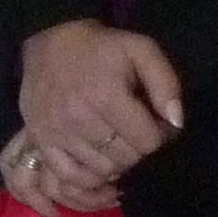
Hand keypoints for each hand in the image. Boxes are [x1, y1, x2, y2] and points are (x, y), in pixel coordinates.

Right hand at [12, 20, 183, 210]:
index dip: (161, 136)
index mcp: (106, 97)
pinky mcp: (41, 139)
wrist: (50, 38)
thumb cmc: (101, 47)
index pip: (148, 142)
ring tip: (118, 145)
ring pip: (102, 170)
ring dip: (117, 163)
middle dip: (139, 150)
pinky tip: (99, 166)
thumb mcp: (142, 50)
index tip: (156, 123)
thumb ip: (166, 84)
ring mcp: (56, 132)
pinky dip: (89, 178)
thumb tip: (176, 123)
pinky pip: (68, 175)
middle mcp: (79, 119)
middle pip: (126, 159)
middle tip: (136, 133)